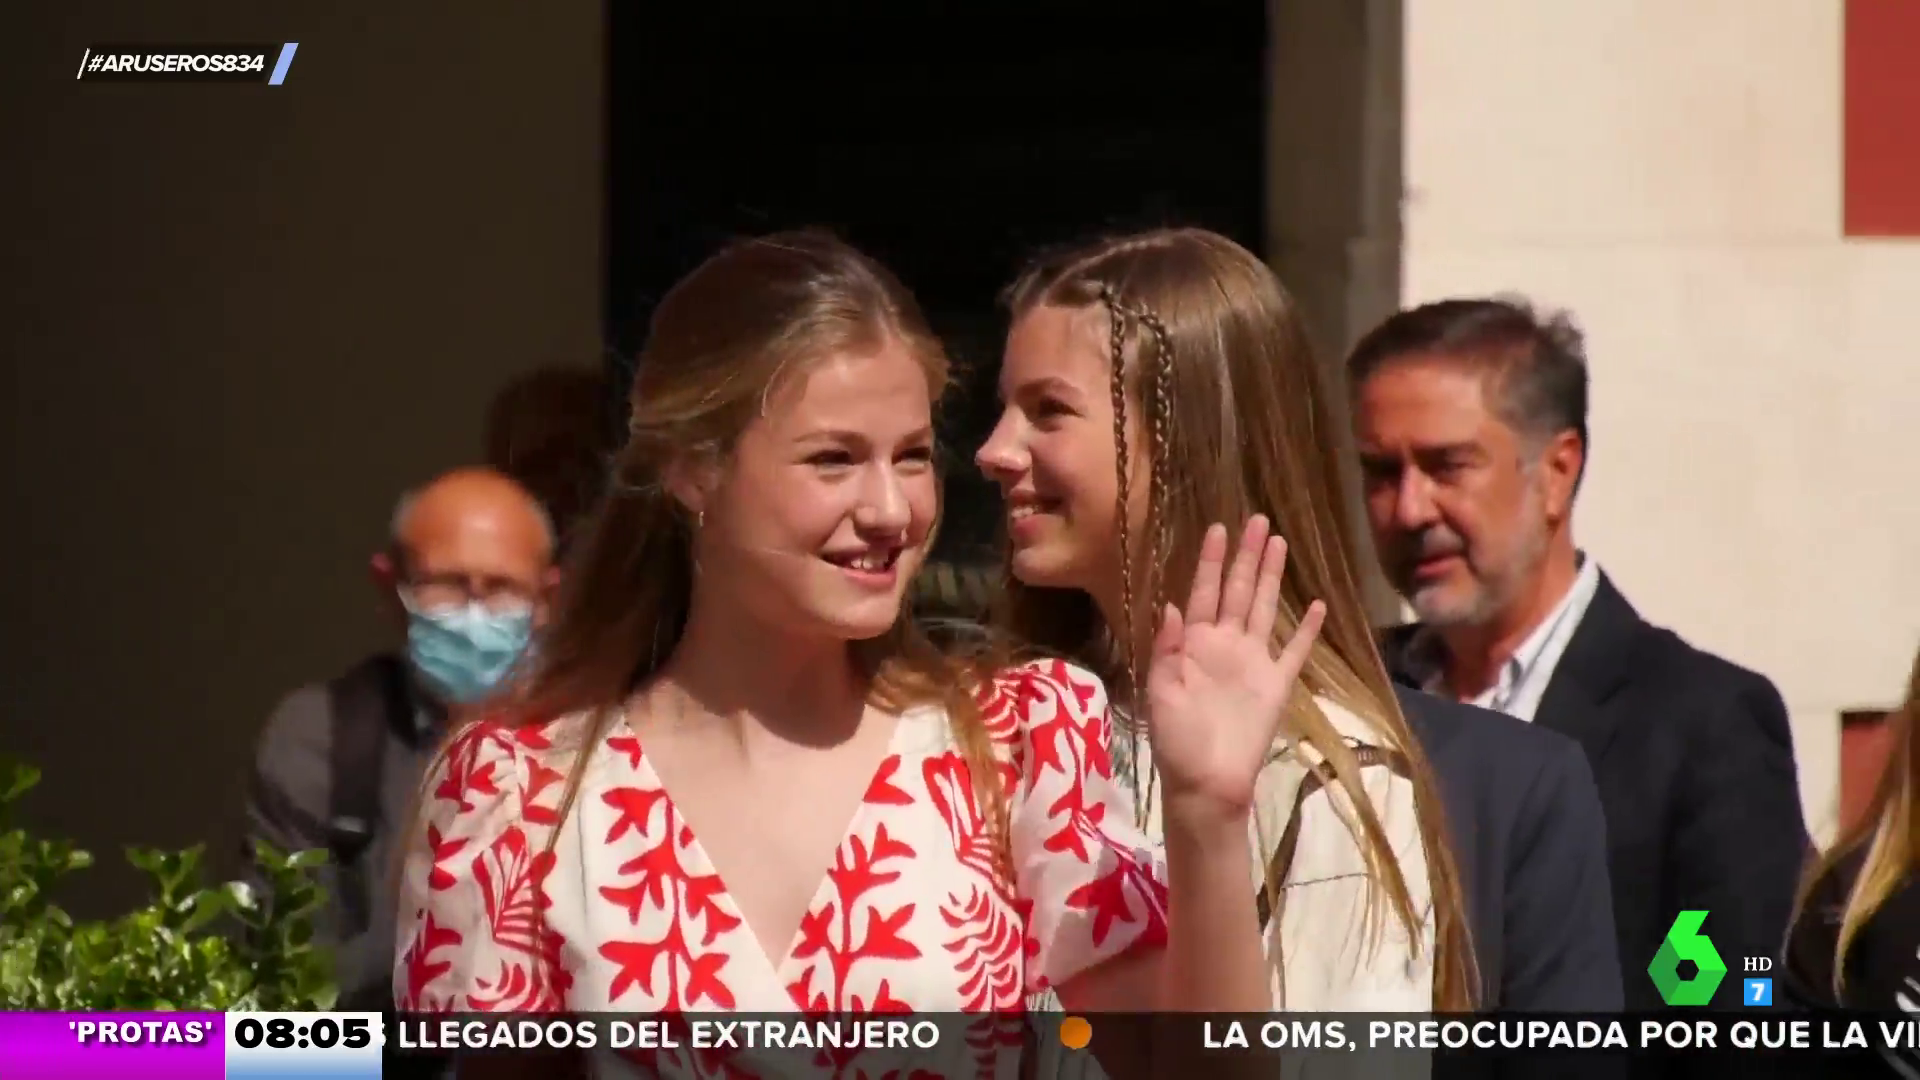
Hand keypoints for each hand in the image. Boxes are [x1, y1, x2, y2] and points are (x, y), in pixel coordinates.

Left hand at [1143, 516, 1325, 823]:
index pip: (1201, 592)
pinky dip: (1306, 629)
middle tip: (1256, 520)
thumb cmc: (1177, 742)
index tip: (1216, 528)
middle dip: (1245, 556)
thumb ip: (1167, 650)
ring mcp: (1252, 662)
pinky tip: (1316, 604)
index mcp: (1192, 644)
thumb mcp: (1160, 694)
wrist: (1207, 783)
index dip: (1209, 561)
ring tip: (1279, 543)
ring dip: (1271, 576)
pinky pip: (1294, 650)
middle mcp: (1224, 645)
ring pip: (1263, 608)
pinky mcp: (1276, 684)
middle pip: (1236, 590)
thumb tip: (1170, 606)